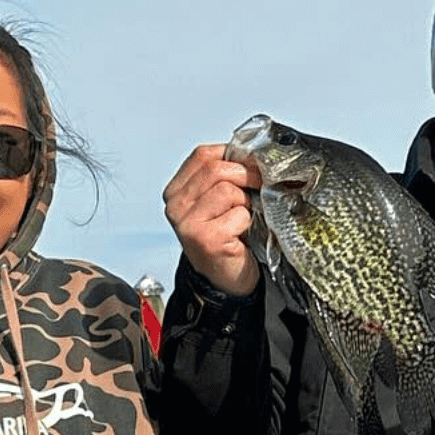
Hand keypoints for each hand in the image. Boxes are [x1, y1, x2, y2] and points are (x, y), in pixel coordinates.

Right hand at [162, 144, 261, 296]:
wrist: (226, 280)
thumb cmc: (227, 237)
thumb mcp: (219, 201)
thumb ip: (225, 175)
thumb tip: (253, 154)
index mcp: (176, 190)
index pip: (203, 155)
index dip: (234, 155)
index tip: (252, 165)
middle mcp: (175, 205)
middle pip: (216, 169)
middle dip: (246, 176)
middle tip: (259, 188)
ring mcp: (187, 222)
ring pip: (228, 190)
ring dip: (246, 203)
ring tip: (243, 219)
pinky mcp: (204, 238)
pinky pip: (238, 214)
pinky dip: (248, 222)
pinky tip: (241, 236)